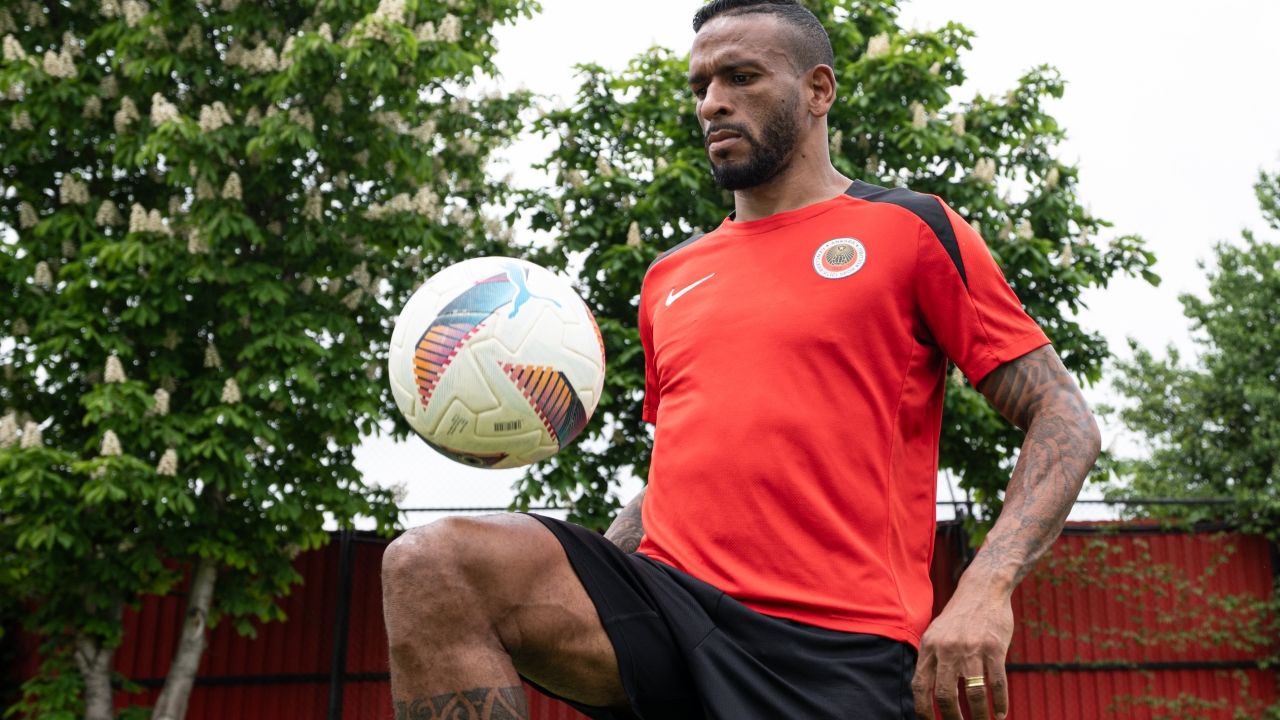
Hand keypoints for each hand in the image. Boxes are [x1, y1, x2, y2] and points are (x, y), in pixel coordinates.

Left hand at [910, 588, 1013, 719]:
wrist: (982, 590)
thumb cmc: (959, 618)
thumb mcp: (936, 634)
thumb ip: (931, 660)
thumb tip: (925, 694)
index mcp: (929, 648)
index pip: (920, 687)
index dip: (924, 711)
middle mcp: (947, 649)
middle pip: (945, 695)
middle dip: (953, 719)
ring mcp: (971, 649)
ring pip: (974, 694)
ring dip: (979, 716)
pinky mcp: (994, 647)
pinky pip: (997, 683)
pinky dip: (1000, 703)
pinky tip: (1000, 714)